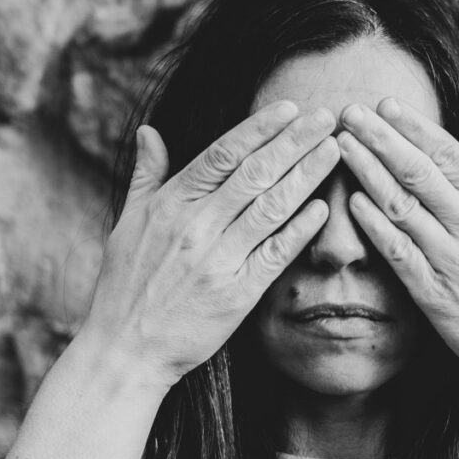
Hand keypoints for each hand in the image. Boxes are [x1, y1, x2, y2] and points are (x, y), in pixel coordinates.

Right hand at [80, 102, 339, 390]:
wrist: (126, 349)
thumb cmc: (124, 286)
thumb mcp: (127, 223)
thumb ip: (146, 175)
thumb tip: (151, 131)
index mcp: (170, 204)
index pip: (222, 154)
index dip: (259, 129)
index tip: (289, 109)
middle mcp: (196, 226)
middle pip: (255, 173)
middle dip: (294, 141)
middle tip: (327, 116)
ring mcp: (218, 259)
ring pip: (271, 206)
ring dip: (306, 175)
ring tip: (334, 149)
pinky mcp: (237, 294)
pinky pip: (276, 253)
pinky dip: (301, 229)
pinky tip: (324, 207)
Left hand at [337, 98, 458, 395]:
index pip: (449, 154)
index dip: (414, 127)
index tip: (386, 104)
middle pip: (418, 172)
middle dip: (381, 138)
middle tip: (350, 110)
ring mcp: (451, 260)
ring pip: (401, 205)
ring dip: (368, 172)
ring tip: (342, 144)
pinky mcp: (434, 294)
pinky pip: (398, 252)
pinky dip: (374, 226)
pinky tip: (352, 202)